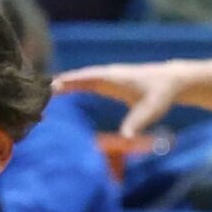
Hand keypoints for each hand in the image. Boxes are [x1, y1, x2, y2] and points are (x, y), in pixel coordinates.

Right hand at [50, 60, 189, 137]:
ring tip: (44, 91)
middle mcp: (108, 75)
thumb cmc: (162, 94)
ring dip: (64, 83)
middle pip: (79, 77)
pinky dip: (73, 85)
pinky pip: (86, 82)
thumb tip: (127, 136)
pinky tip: (62, 90)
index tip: (52, 86)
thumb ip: (138, 121)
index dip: (70, 81)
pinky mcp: (109, 83)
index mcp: (114, 78)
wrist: (173, 81)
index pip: (88, 78)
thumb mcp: (152, 109)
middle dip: (60, 82)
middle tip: (38, 89)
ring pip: (81, 78)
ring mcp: (108, 78)